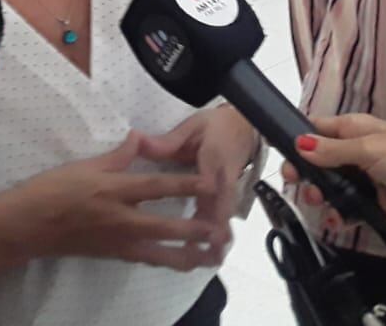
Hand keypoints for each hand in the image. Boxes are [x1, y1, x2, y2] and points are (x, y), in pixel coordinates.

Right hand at [13, 131, 224, 271]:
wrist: (28, 226)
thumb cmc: (52, 191)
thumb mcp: (84, 166)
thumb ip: (117, 155)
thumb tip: (139, 137)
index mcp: (114, 192)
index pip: (156, 188)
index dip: (185, 185)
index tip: (209, 182)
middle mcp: (120, 221)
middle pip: (165, 228)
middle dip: (194, 230)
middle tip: (220, 230)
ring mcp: (117, 242)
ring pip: (159, 254)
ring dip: (187, 256)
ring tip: (210, 257)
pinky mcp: (112, 255)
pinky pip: (146, 260)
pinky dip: (166, 261)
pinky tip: (179, 262)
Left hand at [140, 106, 257, 250]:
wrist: (244, 127)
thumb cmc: (214, 127)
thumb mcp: (192, 126)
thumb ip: (169, 140)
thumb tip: (140, 142)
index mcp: (213, 155)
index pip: (209, 177)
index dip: (206, 193)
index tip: (200, 212)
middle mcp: (224, 175)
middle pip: (223, 203)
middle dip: (218, 226)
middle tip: (211, 249)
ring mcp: (230, 188)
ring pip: (226, 214)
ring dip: (220, 236)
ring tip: (211, 259)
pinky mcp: (229, 196)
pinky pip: (225, 216)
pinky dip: (220, 235)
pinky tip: (211, 254)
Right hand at [281, 115, 385, 222]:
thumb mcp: (370, 150)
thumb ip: (333, 151)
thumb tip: (299, 143)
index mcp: (352, 131)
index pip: (315, 131)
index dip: (296, 144)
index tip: (284, 162)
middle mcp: (354, 153)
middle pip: (318, 164)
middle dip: (306, 177)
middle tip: (303, 189)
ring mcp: (364, 179)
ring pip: (331, 189)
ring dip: (322, 198)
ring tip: (323, 205)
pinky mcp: (374, 203)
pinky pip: (349, 210)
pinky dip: (340, 216)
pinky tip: (338, 221)